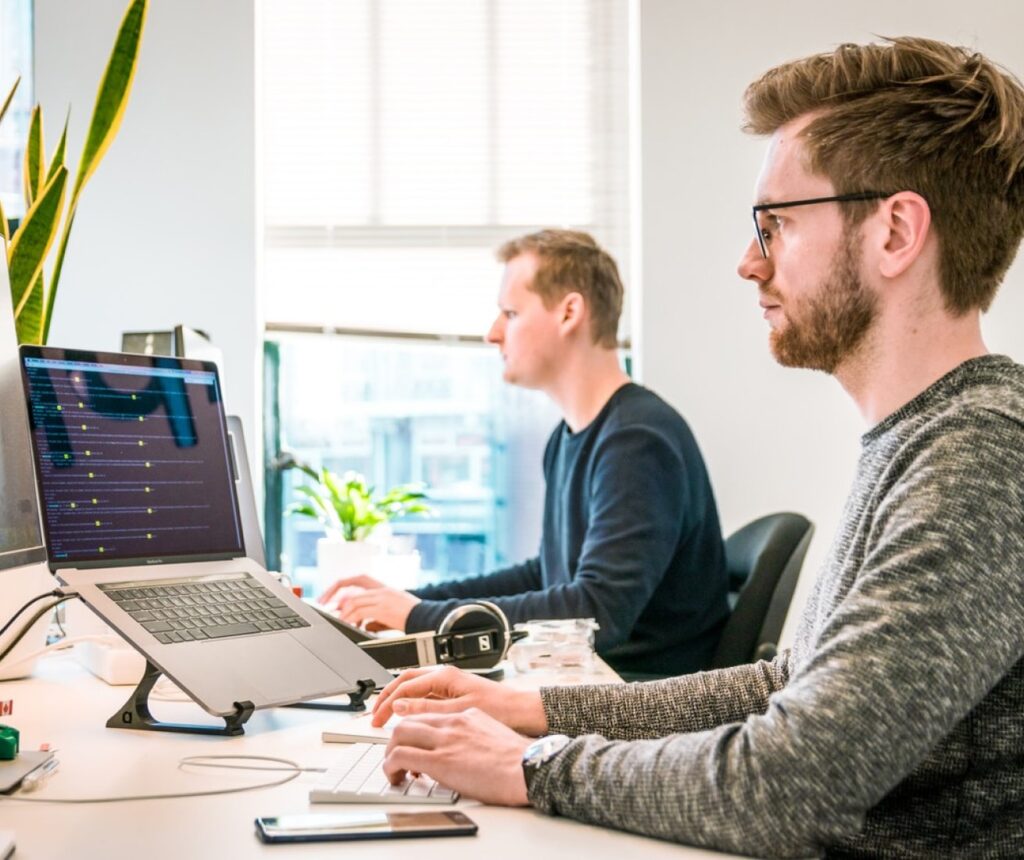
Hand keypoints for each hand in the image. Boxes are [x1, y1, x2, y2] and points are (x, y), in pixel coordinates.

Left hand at [318, 575, 420, 630]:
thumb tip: (364, 625)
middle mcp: (381, 589)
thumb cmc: (415, 618)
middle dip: (333, 594)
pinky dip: (351, 619)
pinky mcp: (384, 608)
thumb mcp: (393, 614)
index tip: (330, 595)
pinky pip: (361, 612)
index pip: (358, 578)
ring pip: (353, 601)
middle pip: (350, 586)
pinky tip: (349, 625)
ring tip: (337, 621)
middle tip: (323, 605)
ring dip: (342, 612)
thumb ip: (376, 618)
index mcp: (384, 588)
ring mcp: (382, 597)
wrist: (430, 619)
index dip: (342, 585)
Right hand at [372, 665, 547, 735]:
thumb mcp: (459, 711)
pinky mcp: (454, 693)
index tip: (376, 719)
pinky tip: (409, 718)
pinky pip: (425, 695)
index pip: (404, 686)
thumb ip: (427, 708)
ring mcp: (449, 684)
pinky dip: (411, 705)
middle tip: (374, 716)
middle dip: (387, 697)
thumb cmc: (499, 708)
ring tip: (386, 716)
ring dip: (398, 700)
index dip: (386, 703)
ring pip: (414, 688)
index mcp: (444, 675)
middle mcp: (445, 675)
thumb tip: (400, 706)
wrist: (523, 711)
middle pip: (405, 682)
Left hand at [383, 709, 530, 805]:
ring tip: (393, 768)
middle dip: (395, 738)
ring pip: (400, 734)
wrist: (528, 768)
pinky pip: (401, 756)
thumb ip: (473, 735)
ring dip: (390, 752)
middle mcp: (453, 723)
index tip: (410, 742)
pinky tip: (395, 776)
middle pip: (409, 719)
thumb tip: (465, 750)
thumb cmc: (518, 760)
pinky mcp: (440, 760)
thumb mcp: (493, 735)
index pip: (428, 714)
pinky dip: (390, 766)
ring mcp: (445, 740)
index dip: (414, 729)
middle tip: (395, 754)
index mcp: (467, 716)